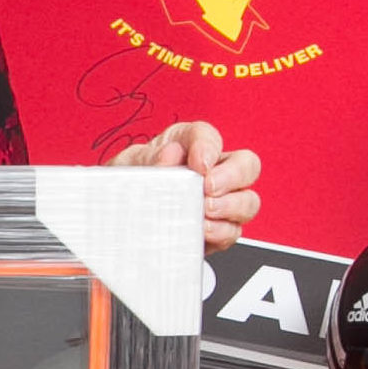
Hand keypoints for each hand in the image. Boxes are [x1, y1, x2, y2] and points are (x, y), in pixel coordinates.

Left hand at [109, 121, 261, 254]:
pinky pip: (234, 230)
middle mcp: (212, 170)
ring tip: (204, 212)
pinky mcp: (217, 229)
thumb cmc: (130, 184)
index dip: (209, 148)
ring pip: (248, 200)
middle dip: (232, 177)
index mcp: (188, 144)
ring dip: (230, 207)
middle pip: (247, 165)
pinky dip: (221, 232)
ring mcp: (220, 201)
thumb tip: (169, 156)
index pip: (208, 136)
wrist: (119, 218)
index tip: (199, 163)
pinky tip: (203, 231)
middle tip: (208, 188)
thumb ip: (148, 158)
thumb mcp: (128, 166)